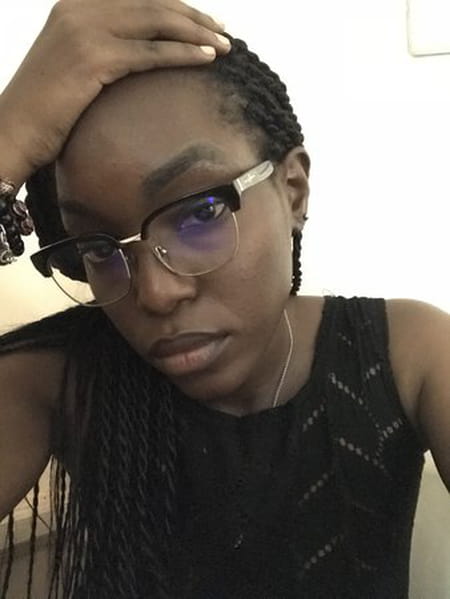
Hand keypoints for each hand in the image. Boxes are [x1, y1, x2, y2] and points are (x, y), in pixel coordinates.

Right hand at [0, 0, 229, 179]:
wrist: (12, 130)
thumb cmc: (43, 108)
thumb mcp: (71, 66)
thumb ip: (101, 49)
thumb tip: (138, 56)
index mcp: (75, 5)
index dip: (174, 6)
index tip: (203, 20)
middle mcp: (79, 8)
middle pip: (152, 4)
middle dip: (193, 17)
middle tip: (223, 31)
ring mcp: (86, 29)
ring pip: (156, 22)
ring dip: (196, 33)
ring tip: (224, 45)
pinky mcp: (93, 57)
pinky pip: (150, 53)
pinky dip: (183, 53)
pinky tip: (206, 58)